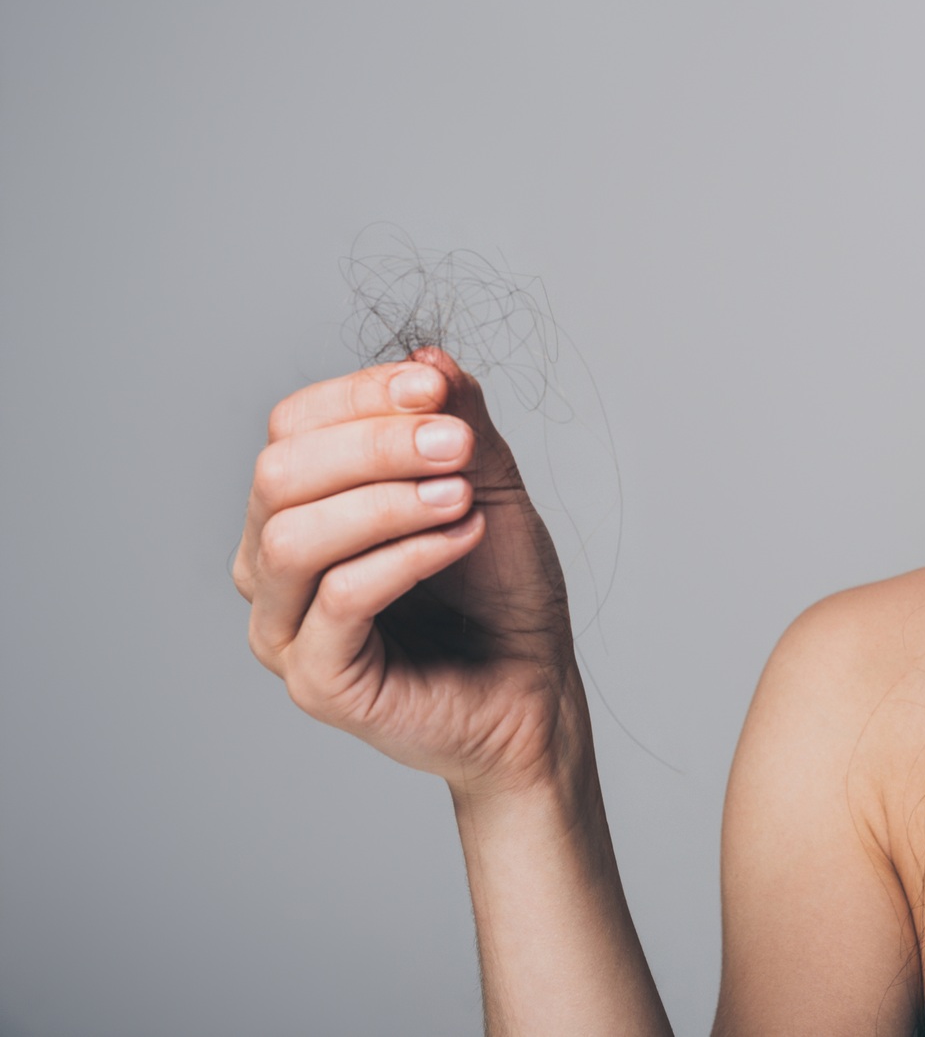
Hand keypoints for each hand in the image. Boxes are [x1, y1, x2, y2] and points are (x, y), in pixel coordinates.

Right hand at [233, 346, 586, 798]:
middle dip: (375, 446)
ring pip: (296, 535)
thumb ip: (457, 420)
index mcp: (297, 506)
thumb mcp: (488, 481)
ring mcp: (284, 627)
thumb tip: (426, 357)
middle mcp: (269, 564)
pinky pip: (340, 597)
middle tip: (458, 446)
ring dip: (389, 501)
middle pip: (280, 473)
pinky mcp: (317, 681)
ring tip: (464, 496)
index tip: (436, 388)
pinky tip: (463, 536)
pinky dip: (408, 555)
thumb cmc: (502, 588)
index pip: (291, 425)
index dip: (361, 395)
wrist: (536, 684)